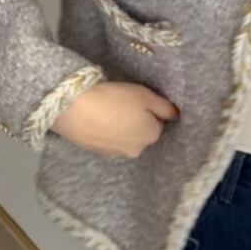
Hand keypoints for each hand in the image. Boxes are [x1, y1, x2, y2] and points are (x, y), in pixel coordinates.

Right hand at [50, 81, 180, 158]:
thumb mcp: (145, 95)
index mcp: (151, 136)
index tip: (137, 101)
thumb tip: (177, 115)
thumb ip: (165, 107)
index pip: (158, 124)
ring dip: (121, 129)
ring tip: (107, 112)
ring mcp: (115, 154)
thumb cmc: (115, 98)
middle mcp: (136, 150)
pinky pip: (108, 141)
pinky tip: (97, 120)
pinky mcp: (96, 152)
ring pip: (125, 139)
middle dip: (136, 122)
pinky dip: (106, 133)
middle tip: (121, 105)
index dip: (149, 110)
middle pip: (142, 133)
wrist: (73, 108)